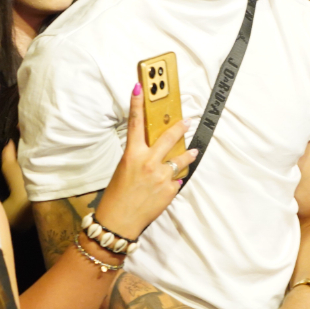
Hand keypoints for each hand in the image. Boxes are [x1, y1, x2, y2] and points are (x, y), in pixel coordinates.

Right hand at [93, 83, 197, 240]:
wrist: (120, 221)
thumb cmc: (116, 196)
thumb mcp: (123, 170)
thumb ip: (138, 158)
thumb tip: (154, 153)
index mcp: (132, 155)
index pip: (134, 123)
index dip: (137, 103)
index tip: (139, 87)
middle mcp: (148, 163)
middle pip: (168, 137)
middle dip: (179, 127)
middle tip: (187, 120)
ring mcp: (162, 176)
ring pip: (180, 159)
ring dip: (187, 154)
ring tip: (193, 151)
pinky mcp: (170, 190)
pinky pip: (176, 180)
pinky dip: (174, 180)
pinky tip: (168, 184)